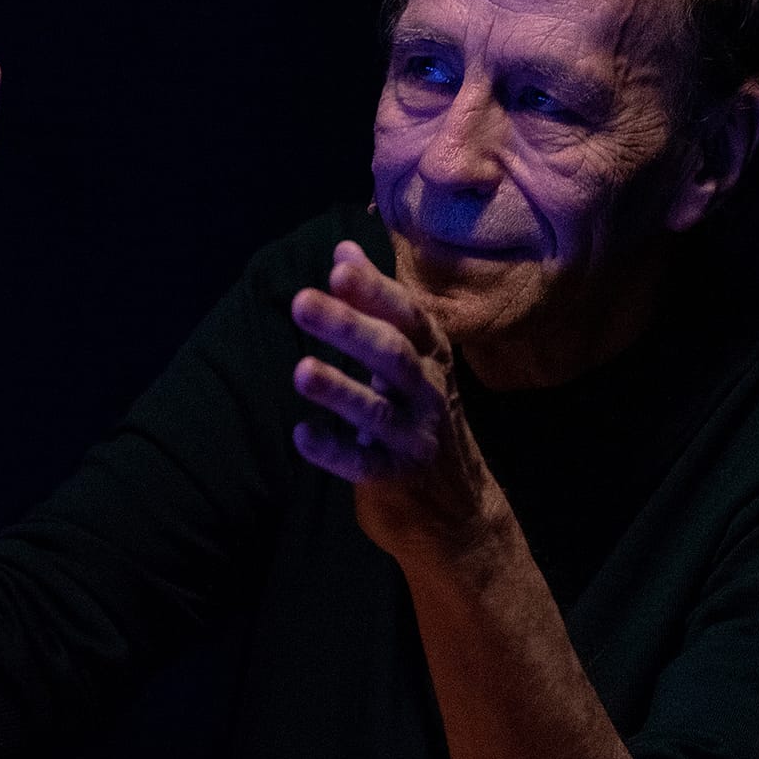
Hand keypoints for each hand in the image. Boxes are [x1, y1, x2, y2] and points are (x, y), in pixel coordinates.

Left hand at [290, 241, 501, 568]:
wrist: (458, 508)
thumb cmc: (421, 415)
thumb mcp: (411, 357)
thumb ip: (377, 305)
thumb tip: (344, 250)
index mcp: (431, 356)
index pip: (406, 316)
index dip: (375, 291)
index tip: (339, 267)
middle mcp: (430, 392)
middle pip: (391, 354)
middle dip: (347, 327)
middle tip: (301, 302)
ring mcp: (417, 436)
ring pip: (378, 409)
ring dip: (339, 389)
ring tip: (299, 371)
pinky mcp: (399, 477)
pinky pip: (365, 464)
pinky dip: (334, 451)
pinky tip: (302, 437)